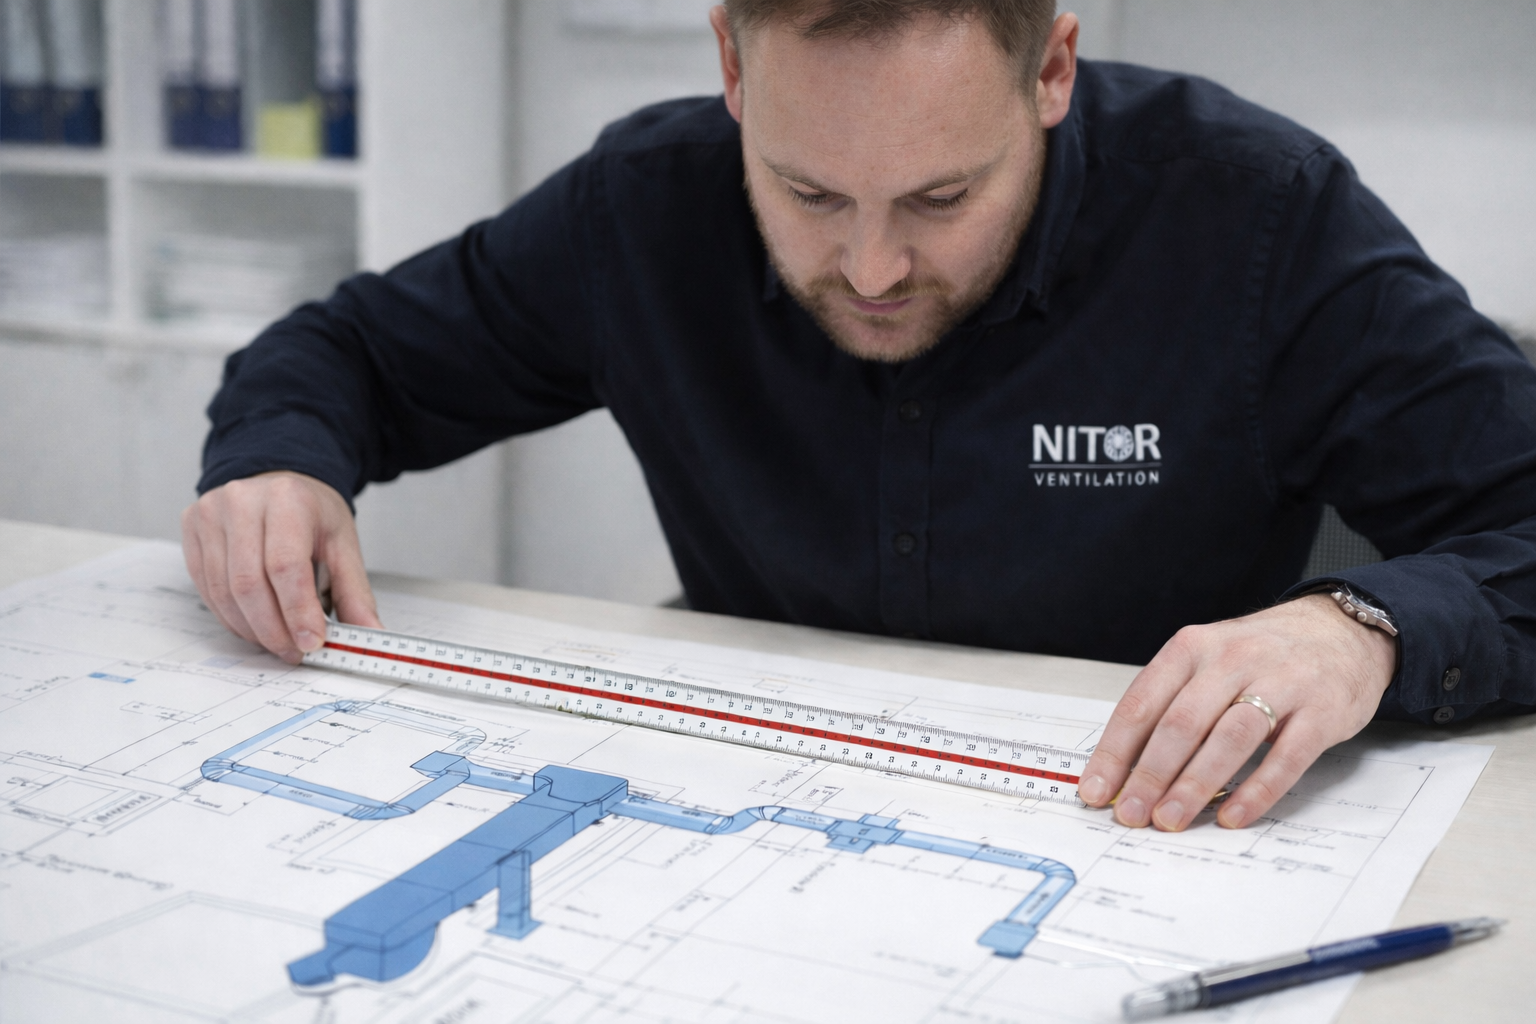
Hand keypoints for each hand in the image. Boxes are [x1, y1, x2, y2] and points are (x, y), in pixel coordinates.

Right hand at [181, 471, 381, 663]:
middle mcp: (243, 501)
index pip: (286, 565)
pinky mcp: (192, 531)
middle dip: (273, 629)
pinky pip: (206, 588)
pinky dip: (231, 617)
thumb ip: (355, 595)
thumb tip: (370, 636)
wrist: (281, 484)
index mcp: (288, 499)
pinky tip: (253, 625)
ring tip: (278, 642)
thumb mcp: (343, 547)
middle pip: (249, 583)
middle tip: (295, 651)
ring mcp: (211, 514)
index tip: (312, 642)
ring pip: (223, 592)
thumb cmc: (312, 515)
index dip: (297, 611)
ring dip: (251, 629)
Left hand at [1077, 595, 1395, 830]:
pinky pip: (1285, 756)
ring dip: (1195, 784)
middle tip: (1130, 813)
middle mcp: (1232, 659)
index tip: (1096, 790)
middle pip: (1181, 723)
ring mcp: (1280, 683)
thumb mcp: (1207, 662)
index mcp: (1192, 647)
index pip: (1142, 703)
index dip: (1115, 751)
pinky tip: (1233, 816)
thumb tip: (1124, 768)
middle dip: (1149, 775)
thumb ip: (1170, 705)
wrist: (1340, 630)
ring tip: (1170, 819)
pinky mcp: (1322, 710)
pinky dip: (1256, 790)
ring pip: (1228, 738)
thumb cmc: (1260, 656)